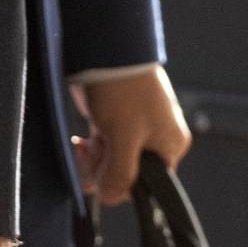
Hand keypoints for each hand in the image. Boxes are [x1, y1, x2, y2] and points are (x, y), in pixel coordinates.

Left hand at [70, 64, 192, 205]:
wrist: (105, 49)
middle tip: (85, 153)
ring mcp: (135, 130)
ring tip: (80, 146)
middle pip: (126, 173)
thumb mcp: (124, 136)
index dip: (118, 183)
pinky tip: (78, 143)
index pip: (145, 185)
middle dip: (101, 169)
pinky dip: (90, 149)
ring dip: (92, 159)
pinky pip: (104, 147)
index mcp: (169, 146)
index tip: (98, 172)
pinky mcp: (115, 120)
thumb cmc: (123, 92)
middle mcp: (156, 140)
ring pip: (112, 161)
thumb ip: (119, 172)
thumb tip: (110, 198)